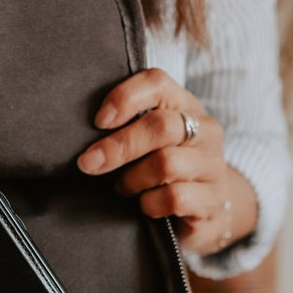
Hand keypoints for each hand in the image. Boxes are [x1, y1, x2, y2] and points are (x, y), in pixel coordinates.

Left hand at [76, 68, 256, 255]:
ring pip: (165, 164)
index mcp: (184, 105)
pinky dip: (149, 204)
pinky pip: (174, 198)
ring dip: (133, 180)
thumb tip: (79, 133)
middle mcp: (205, 130)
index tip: (98, 121)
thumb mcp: (147, 142)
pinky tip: (145, 205)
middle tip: (89, 163)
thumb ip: (125, 127)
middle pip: (159, 126)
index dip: (124, 98)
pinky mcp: (214, 199)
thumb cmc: (163, 169)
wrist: (205, 210)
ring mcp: (213, 164)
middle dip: (118, 146)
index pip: (157, 82)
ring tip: (124, 187)